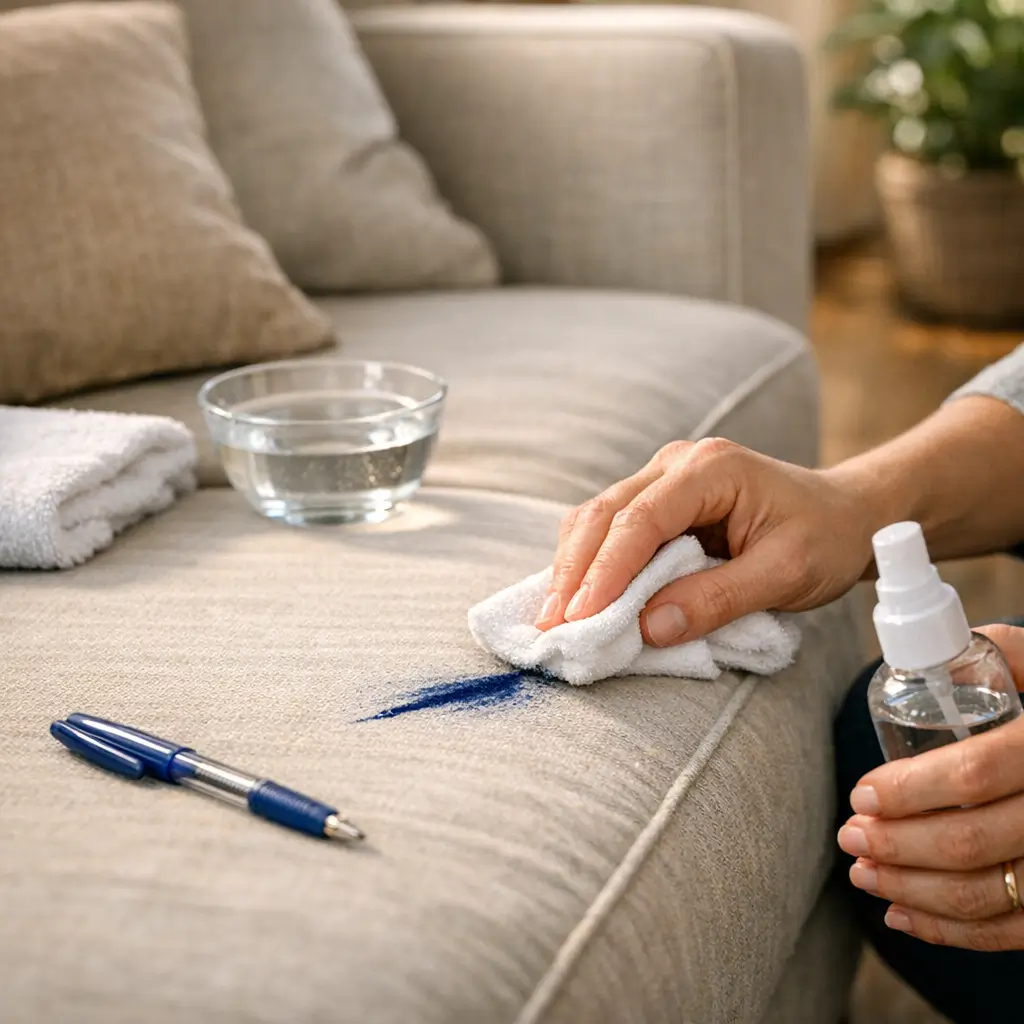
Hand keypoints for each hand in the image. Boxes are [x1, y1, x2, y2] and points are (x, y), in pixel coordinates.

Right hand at [534, 438, 877, 644]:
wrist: (846, 513)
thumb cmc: (827, 538)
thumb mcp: (786, 574)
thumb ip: (718, 598)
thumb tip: (649, 629)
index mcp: (711, 469)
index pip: (641, 519)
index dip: (606, 571)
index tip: (581, 618)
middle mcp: (677, 463)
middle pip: (604, 513)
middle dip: (574, 572)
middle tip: (552, 626)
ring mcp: (663, 477)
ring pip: (597, 519)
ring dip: (574, 569)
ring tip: (556, 620)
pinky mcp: (658, 502)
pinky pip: (610, 530)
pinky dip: (590, 565)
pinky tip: (578, 599)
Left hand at [840, 624, 1023, 950]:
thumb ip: (1004, 654)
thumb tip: (932, 646)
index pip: (974, 775)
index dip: (910, 791)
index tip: (861, 794)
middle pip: (970, 843)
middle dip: (895, 844)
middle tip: (849, 836)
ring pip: (986, 896)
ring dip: (910, 891)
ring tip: (862, 874)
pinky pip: (1013, 932)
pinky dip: (951, 932)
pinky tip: (902, 915)